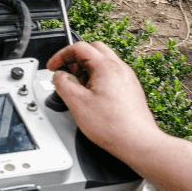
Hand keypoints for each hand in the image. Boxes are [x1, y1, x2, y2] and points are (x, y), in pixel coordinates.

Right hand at [46, 42, 161, 157]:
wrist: (138, 143)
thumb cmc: (114, 126)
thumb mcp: (77, 103)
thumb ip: (62, 84)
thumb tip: (59, 76)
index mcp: (106, 67)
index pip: (79, 47)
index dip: (61, 55)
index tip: (53, 66)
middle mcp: (120, 68)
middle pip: (93, 49)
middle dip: (75, 58)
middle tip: (66, 72)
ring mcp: (127, 78)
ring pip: (103, 61)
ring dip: (86, 68)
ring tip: (77, 86)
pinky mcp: (130, 89)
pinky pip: (111, 74)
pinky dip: (97, 77)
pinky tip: (91, 96)